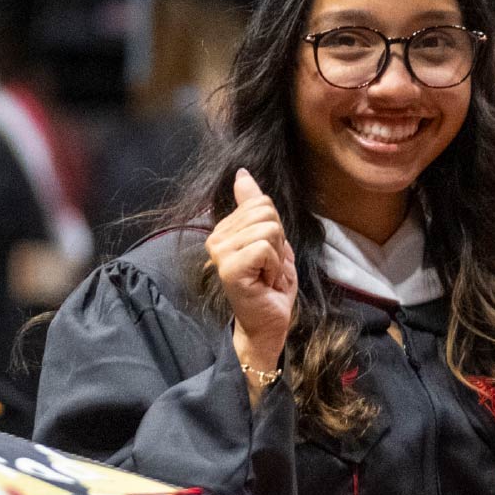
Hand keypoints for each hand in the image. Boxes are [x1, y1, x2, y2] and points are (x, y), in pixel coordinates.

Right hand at [206, 169, 294, 368]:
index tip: (268, 256)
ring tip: (266, 276)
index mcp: (225, 229)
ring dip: (277, 258)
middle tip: (268, 268)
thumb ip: (254, 207)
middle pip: (266, 212)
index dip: (277, 231)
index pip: (261, 203)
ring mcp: (220, 253)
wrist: (269, 321)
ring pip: (269, 229)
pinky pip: (264, 248)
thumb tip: (242, 173)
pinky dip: (274, 268)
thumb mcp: (270, 239)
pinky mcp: (228, 267)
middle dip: (279, 242)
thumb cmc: (270, 285)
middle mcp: (216, 238)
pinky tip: (264, 283)